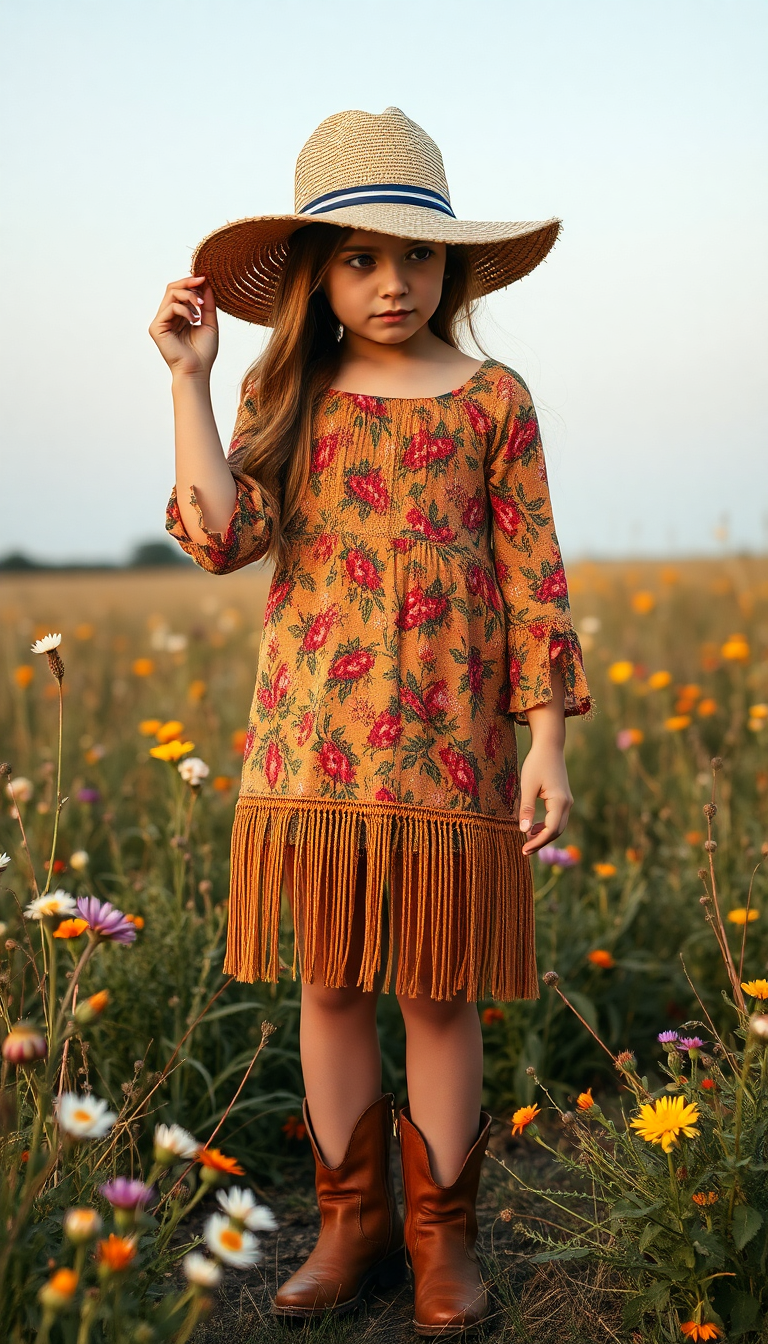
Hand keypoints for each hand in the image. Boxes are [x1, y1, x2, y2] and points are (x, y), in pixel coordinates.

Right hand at [148, 275, 218, 378]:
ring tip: (201, 306)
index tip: (206, 278)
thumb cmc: (203, 353)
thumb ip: (208, 305)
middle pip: (172, 288)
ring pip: (171, 294)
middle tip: (202, 280)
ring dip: (189, 296)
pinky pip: (170, 308)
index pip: (180, 292)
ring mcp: (160, 322)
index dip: (191, 283)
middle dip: (188, 283)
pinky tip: (194, 319)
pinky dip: (184, 310)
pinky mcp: (156, 327)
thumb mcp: (209, 323)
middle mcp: (167, 317)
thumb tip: (206, 284)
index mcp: (178, 316)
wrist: (197, 371)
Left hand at [517, 739, 572, 855]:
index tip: (524, 850)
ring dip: (544, 835)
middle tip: (524, 851)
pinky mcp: (563, 798)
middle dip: (541, 843)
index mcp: (559, 802)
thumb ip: (526, 809)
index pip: (551, 830)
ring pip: (558, 826)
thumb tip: (524, 831)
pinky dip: (547, 826)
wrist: (550, 746)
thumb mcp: (527, 786)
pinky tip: (534, 828)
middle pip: (557, 831)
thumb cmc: (537, 763)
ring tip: (528, 841)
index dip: (538, 843)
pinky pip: (557, 818)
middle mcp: (567, 803)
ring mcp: (567, 801)